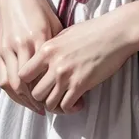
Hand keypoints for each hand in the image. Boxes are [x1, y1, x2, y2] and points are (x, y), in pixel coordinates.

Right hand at [0, 0, 64, 114]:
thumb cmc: (38, 8)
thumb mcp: (54, 24)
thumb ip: (58, 46)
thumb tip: (68, 67)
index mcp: (40, 38)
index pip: (46, 73)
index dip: (54, 91)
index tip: (64, 101)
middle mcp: (23, 45)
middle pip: (28, 84)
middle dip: (38, 101)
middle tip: (49, 109)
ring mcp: (8, 49)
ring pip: (13, 85)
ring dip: (24, 101)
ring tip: (36, 107)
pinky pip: (2, 78)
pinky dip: (12, 92)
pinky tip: (21, 97)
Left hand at [18, 9, 132, 114]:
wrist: (115, 33)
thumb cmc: (92, 30)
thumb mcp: (64, 34)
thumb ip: (50, 49)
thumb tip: (41, 63)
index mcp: (47, 49)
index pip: (23, 75)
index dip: (28, 83)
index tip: (38, 84)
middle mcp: (53, 63)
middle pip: (35, 93)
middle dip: (43, 98)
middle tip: (52, 96)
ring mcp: (66, 75)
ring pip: (49, 103)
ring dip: (56, 105)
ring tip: (65, 100)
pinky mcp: (81, 84)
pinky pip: (66, 106)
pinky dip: (70, 108)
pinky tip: (78, 102)